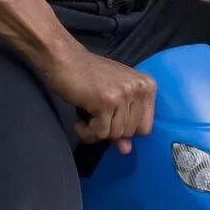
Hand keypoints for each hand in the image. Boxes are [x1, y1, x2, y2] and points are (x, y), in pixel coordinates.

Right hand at [41, 46, 155, 150]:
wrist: (63, 58)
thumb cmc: (87, 75)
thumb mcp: (112, 96)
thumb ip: (122, 122)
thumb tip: (126, 151)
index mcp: (147, 85)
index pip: (145, 126)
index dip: (125, 129)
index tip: (109, 121)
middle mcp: (139, 88)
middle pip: (130, 132)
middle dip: (109, 130)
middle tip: (94, 118)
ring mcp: (123, 94)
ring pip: (115, 134)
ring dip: (96, 132)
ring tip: (85, 118)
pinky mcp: (105, 101)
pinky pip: (99, 132)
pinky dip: (86, 133)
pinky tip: (78, 123)